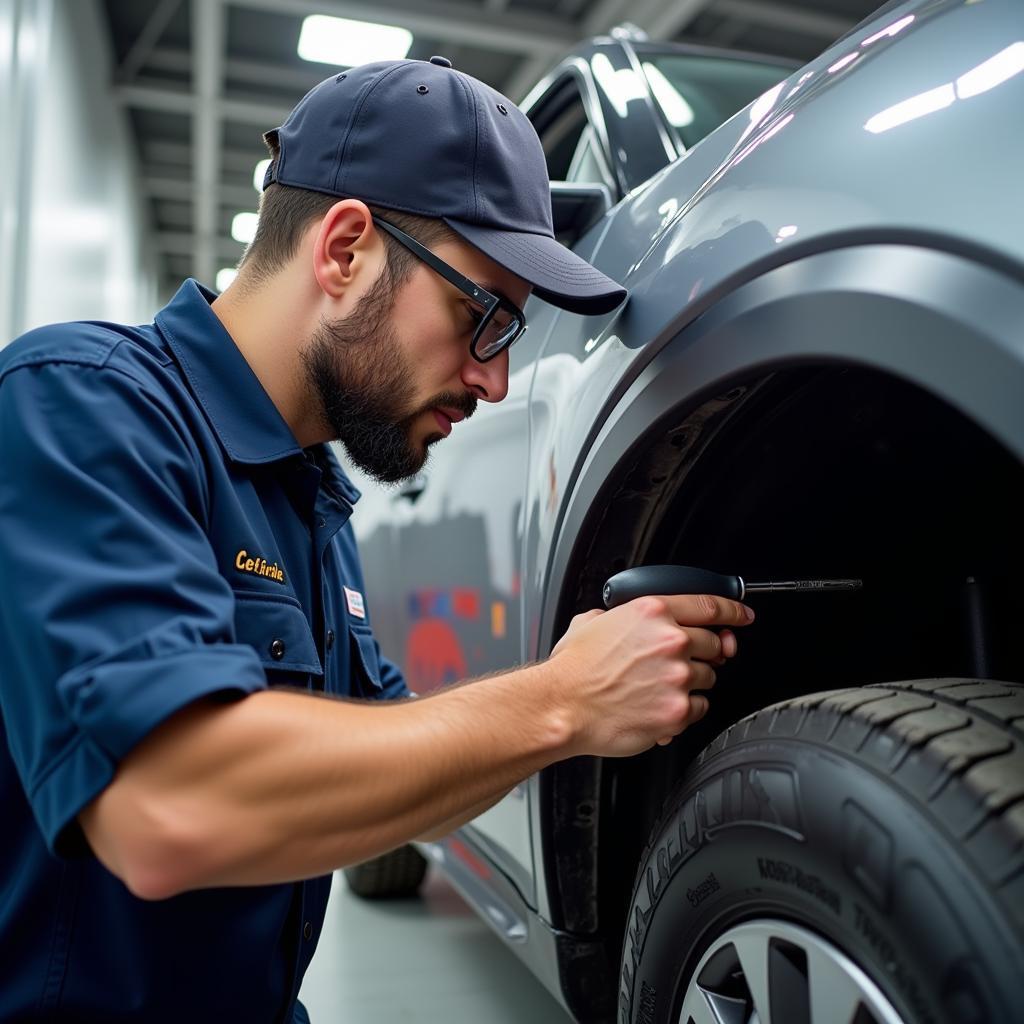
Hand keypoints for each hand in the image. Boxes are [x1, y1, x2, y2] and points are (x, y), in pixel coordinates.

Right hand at [547, 594, 752, 757]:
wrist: (562, 708)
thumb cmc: (572, 670)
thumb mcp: (591, 623)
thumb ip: (618, 616)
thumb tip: (622, 620)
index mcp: (651, 612)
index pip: (710, 606)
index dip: (733, 611)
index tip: (742, 616)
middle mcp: (669, 641)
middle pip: (714, 644)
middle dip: (704, 653)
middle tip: (681, 662)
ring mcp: (677, 676)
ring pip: (708, 678)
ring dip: (690, 682)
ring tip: (658, 688)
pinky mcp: (677, 710)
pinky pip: (699, 708)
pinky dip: (685, 709)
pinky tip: (660, 706)